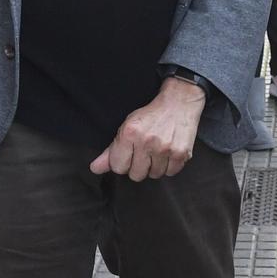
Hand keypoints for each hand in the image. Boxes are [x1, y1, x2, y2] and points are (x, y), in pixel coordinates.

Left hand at [90, 78, 205, 180]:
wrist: (179, 102)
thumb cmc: (151, 115)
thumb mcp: (127, 127)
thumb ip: (110, 151)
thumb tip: (95, 168)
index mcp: (130, 133)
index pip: (118, 167)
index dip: (122, 162)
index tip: (128, 155)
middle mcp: (147, 142)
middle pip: (136, 175)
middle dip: (138, 166)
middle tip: (144, 153)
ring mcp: (165, 149)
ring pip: (154, 175)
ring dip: (154, 167)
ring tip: (157, 151)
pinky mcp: (181, 153)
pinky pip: (170, 173)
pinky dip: (169, 166)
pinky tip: (168, 153)